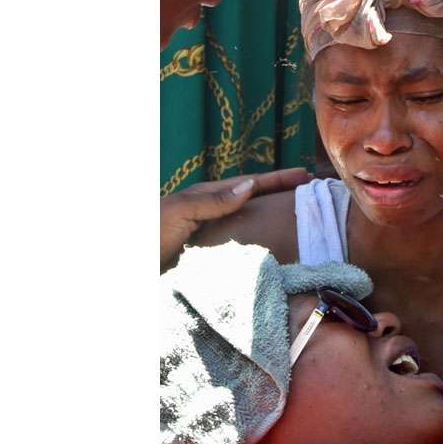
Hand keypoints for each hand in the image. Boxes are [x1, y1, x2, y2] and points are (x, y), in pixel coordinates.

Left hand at [160, 168, 310, 271]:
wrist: (129, 266)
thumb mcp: (180, 211)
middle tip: (313, 197)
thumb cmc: (148, 234)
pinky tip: (273, 252)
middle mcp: (211, 214)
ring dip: (273, 219)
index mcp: (206, 197)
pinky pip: (241, 247)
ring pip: (250, 224)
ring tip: (300, 221)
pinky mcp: (208, 258)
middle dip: (281, 196)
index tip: (306, 177)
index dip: (278, 180)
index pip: (250, 184)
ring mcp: (210, 236)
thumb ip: (214, 200)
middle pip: (253, 200)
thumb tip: (251, 186)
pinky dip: (260, 244)